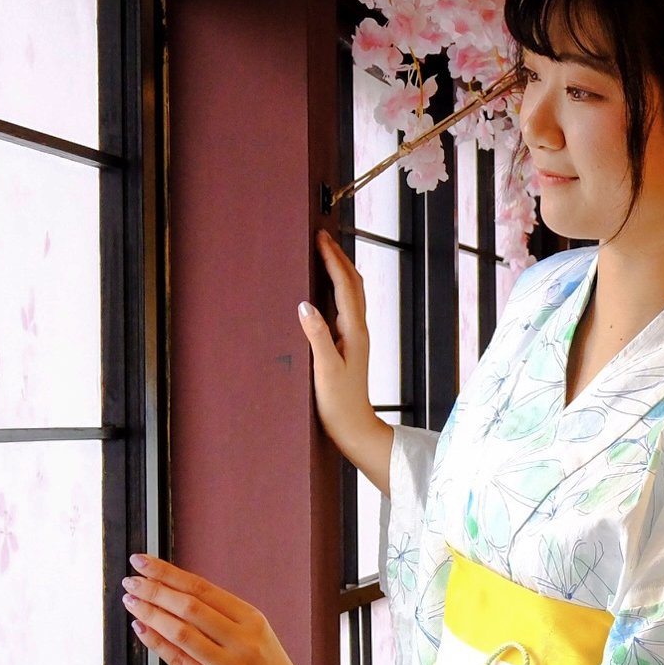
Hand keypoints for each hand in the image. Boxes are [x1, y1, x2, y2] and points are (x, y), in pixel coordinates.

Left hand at [123, 556, 311, 664]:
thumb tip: (173, 596)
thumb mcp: (256, 637)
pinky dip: (156, 643)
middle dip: (154, 590)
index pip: (202, 587)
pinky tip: (141, 629)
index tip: (143, 562)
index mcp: (252, 619)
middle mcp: (243, 640)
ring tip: (131, 602)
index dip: (167, 573)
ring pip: (180, 632)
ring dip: (150, 614)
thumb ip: (221, 619)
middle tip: (130, 581)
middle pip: (189, 606)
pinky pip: (178, 662)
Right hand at [302, 232, 395, 490]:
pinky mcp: (350, 345)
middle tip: (323, 237)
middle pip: (353, 284)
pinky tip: (327, 291)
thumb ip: (316, 336)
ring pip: (353, 294)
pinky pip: (346, 307)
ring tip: (327, 254)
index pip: (344, 286)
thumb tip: (305, 304)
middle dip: (339, 258)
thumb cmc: (339, 403)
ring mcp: (356, 337)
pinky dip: (339, 289)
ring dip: (342, 271)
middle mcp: (358, 330)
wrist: (355, 427)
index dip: (332, 260)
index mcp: (353, 331)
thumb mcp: (324, 369)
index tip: (320, 238)